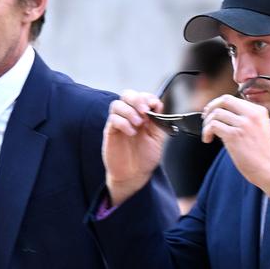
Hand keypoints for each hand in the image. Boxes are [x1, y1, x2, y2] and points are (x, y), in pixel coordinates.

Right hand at [102, 90, 166, 204]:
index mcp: (143, 115)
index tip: (153, 106)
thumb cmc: (146, 157)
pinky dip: (123, 122)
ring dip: (129, 111)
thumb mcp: (158, 138)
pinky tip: (131, 133)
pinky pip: (113, 119)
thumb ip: (158, 121)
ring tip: (138, 124)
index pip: (142, 96)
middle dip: (136, 99)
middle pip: (127, 94)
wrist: (134, 174)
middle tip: (144, 111)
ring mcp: (119, 122)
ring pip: (117, 104)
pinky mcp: (110, 131)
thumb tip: (157, 104)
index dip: (148, 97)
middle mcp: (130, 116)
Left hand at [202, 94, 269, 204]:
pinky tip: (208, 139)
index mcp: (258, 111)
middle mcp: (251, 114)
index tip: (213, 111)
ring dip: (207, 124)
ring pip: (216, 114)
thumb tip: (225, 115)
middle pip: (224, 100)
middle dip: (211, 108)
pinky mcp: (234, 135)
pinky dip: (206, 132)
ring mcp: (243, 124)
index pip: (232, 98)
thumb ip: (246, 119)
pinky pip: (213, 126)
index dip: (219, 104)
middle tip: (205, 118)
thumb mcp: (260, 128)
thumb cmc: (264, 154)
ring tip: (208, 134)